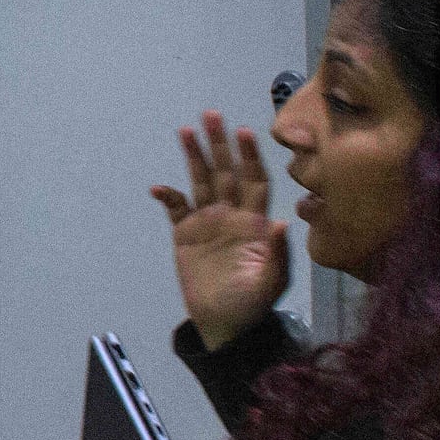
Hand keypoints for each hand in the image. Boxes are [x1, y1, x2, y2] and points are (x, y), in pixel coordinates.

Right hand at [151, 110, 288, 350]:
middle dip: (220, 144)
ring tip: (186, 132)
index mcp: (255, 222)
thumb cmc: (252, 305)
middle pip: (226, 172)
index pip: (255, 181)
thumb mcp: (271, 283)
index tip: (245, 133)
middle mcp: (232, 215)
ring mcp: (208, 222)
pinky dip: (169, 196)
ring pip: (201, 181)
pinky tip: (159, 188)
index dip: (250, 157)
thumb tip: (280, 222)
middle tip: (211, 115)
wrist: (224, 324)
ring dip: (194, 157)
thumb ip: (278, 253)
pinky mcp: (186, 234)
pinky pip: (176, 209)